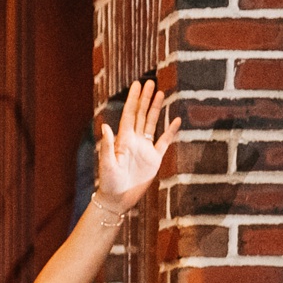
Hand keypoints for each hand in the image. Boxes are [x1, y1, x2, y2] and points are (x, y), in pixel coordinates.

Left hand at [92, 79, 180, 216]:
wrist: (118, 199)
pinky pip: (164, 141)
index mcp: (123, 140)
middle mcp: (135, 140)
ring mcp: (145, 148)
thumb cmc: (109, 183)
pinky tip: (176, 120)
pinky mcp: (154, 159)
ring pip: (152, 123)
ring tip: (161, 93)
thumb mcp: (107, 164)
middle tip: (150, 82)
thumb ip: (107, 146)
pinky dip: (170, 131)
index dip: (133, 99)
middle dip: (145, 98)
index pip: (129, 114)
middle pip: (141, 114)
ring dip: (156, 109)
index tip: (137, 84)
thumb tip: (106, 126)